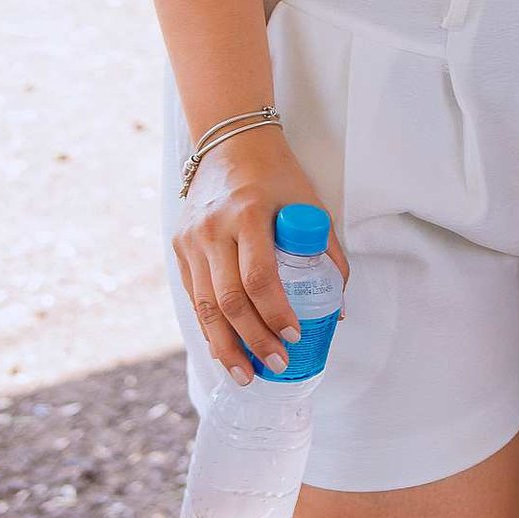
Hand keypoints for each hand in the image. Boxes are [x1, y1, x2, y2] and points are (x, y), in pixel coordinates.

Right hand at [173, 128, 348, 385]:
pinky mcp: (179, 248)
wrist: (230, 142)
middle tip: (276, 365)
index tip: (295, 336)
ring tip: (244, 375)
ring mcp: (191, 240)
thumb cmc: (277, 174)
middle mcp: (213, 229)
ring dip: (225, 347)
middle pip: (229, 301)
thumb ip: (326, 252)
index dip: (276, 314)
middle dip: (253, 340)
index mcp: (248, 214)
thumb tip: (339, 307)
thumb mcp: (308, 203)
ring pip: (205, 306)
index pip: (259, 279)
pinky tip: (224, 349)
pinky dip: (210, 327)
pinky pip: (195, 296)